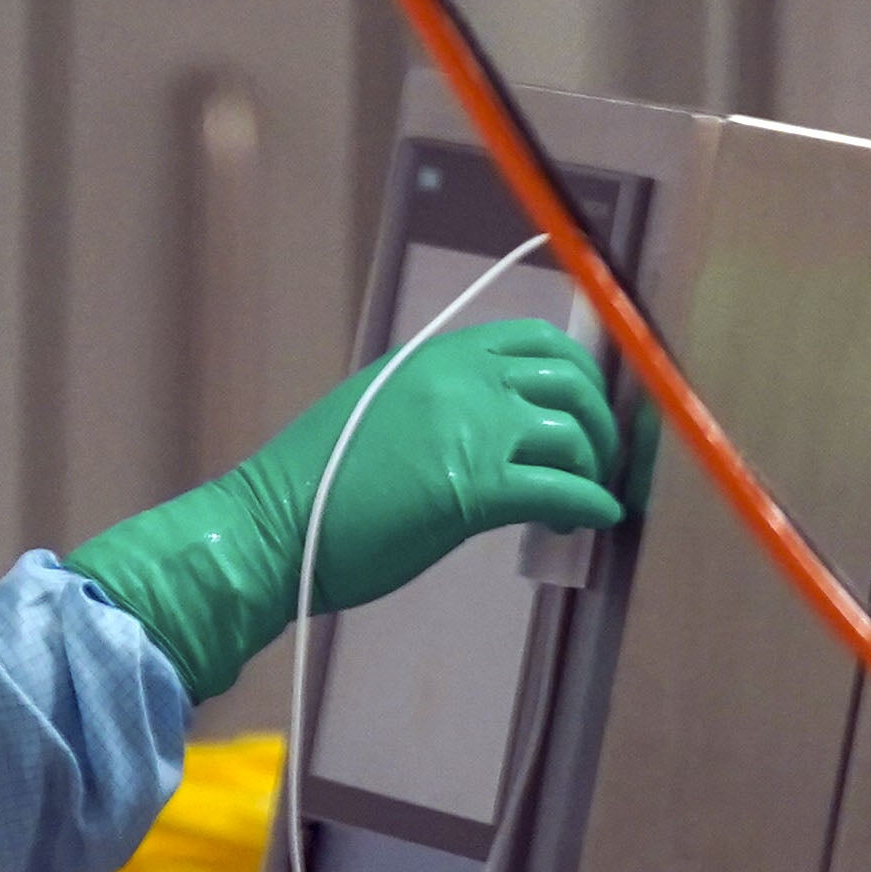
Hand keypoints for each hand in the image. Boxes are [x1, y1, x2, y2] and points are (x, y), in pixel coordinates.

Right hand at [64, 318, 637, 706]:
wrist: (271, 530)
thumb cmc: (316, 486)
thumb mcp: (380, 414)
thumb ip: (438, 405)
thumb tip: (493, 426)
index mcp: (435, 357)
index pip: (535, 341)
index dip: (579, 373)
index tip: (588, 407)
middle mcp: (459, 381)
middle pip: (569, 380)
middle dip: (599, 421)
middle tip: (598, 459)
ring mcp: (467, 431)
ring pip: (572, 433)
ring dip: (595, 467)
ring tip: (588, 498)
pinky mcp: (472, 490)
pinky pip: (560, 490)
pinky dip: (590, 505)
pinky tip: (595, 521)